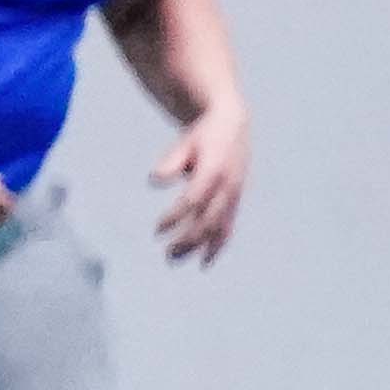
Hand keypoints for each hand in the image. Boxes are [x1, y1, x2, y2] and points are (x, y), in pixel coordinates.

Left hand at [149, 107, 245, 264]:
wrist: (232, 126)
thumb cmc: (201, 137)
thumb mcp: (184, 143)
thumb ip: (171, 161)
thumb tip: (155, 181)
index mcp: (214, 171)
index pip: (193, 201)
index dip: (176, 217)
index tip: (157, 230)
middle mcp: (228, 186)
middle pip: (208, 220)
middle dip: (189, 239)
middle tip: (166, 254)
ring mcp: (234, 195)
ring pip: (220, 228)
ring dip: (199, 247)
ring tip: (174, 259)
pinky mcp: (235, 201)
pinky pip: (228, 228)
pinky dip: (218, 246)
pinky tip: (204, 262)